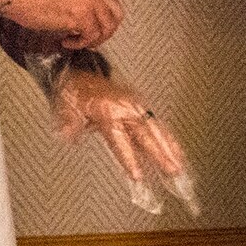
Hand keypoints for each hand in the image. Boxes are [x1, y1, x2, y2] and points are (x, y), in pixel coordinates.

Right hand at [3, 0, 121, 48]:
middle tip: (91, 41)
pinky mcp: (80, 14)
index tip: (95, 30)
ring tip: (75, 41)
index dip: (104, 20)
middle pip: (115, 15)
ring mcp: (87, 0)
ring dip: (91, 40)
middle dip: (105, 32)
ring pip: (105, 28)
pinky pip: (90, 36)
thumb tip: (84, 19)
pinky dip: (80, 44)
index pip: (110, 2)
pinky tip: (66, 41)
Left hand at [51, 70, 198, 215]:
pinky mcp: (139, 106)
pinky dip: (168, 138)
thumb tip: (68, 134)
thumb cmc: (74, 92)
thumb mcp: (65, 108)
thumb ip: (69, 123)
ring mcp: (135, 106)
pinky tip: (176, 151)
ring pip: (156, 129)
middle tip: (172, 170)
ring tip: (180, 164)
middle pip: (146, 135)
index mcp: (108, 111)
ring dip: (169, 147)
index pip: (121, 139)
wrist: (79, 71)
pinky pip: (156, 123)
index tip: (137, 175)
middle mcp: (125, 108)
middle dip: (160, 154)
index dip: (130, 158)